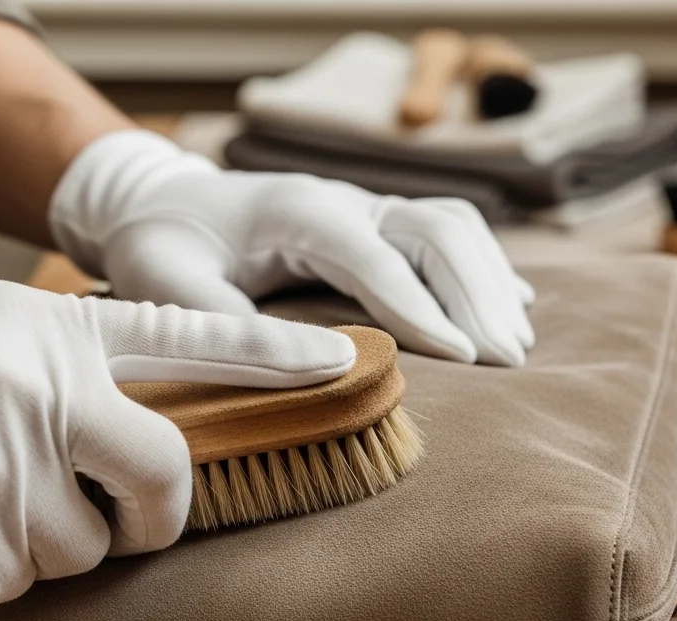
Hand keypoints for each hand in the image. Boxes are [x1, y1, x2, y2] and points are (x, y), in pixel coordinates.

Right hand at [0, 282, 353, 606]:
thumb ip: (60, 363)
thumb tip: (137, 418)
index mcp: (47, 327)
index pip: (185, 335)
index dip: (271, 353)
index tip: (344, 363)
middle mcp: (39, 386)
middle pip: (164, 475)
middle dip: (154, 517)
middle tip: (124, 524)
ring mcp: (2, 460)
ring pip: (83, 550)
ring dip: (38, 547)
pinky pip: (16, 583)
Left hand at [49, 130, 534, 365]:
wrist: (159, 201)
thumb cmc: (161, 245)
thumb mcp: (166, 283)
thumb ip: (226, 321)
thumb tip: (310, 364)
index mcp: (296, 211)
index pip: (375, 257)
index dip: (421, 307)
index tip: (463, 360)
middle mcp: (342, 200)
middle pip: (435, 231)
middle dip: (477, 295)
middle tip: (507, 362)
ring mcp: (364, 205)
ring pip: (452, 227)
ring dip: (490, 282)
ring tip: (517, 345)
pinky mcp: (374, 221)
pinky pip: (446, 234)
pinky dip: (484, 269)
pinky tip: (516, 308)